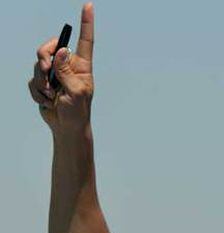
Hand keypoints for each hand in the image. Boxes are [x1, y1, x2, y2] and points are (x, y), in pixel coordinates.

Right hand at [28, 3, 93, 134]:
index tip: (88, 5)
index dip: (86, 23)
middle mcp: (67, 67)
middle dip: (43, 57)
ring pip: (38, 65)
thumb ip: (66, 72)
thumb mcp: (76, 92)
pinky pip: (32, 80)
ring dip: (41, 81)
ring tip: (50, 96)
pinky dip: (37, 92)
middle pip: (50, 47)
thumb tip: (61, 52)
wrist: (67, 128)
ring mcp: (54, 75)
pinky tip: (47, 102)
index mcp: (81, 66)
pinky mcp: (43, 84)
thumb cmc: (77, 112)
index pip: (84, 41)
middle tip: (45, 70)